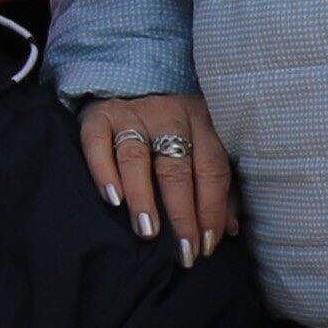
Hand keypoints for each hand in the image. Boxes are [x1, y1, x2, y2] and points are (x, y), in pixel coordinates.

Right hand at [74, 91, 242, 266]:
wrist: (125, 77)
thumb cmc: (168, 124)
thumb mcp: (199, 144)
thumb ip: (215, 186)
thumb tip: (230, 229)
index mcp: (200, 122)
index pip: (211, 169)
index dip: (212, 209)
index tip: (206, 245)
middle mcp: (168, 115)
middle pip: (177, 168)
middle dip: (182, 213)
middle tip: (183, 250)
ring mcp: (131, 113)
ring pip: (137, 157)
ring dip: (144, 197)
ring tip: (148, 231)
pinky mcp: (98, 114)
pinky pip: (98, 143)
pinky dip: (104, 171)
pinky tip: (113, 199)